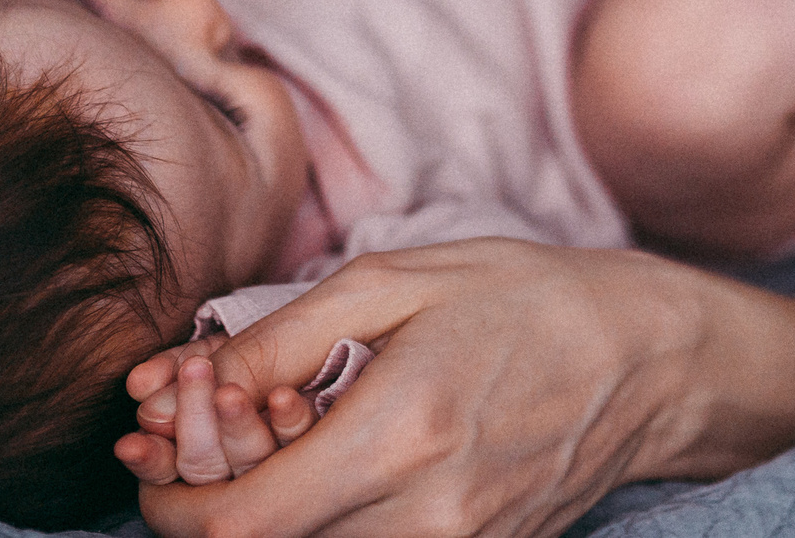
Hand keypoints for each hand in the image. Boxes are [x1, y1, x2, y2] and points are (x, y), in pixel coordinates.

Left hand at [130, 240, 717, 537]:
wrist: (649, 358)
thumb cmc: (519, 298)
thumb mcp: (392, 281)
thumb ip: (278, 338)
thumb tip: (178, 380)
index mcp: (402, 435)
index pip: (242, 525)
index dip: (169, 506)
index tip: (144, 464)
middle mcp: (433, 517)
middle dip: (210, 513)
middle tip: (190, 454)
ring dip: (268, 523)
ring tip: (266, 455)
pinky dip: (328, 529)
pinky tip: (326, 474)